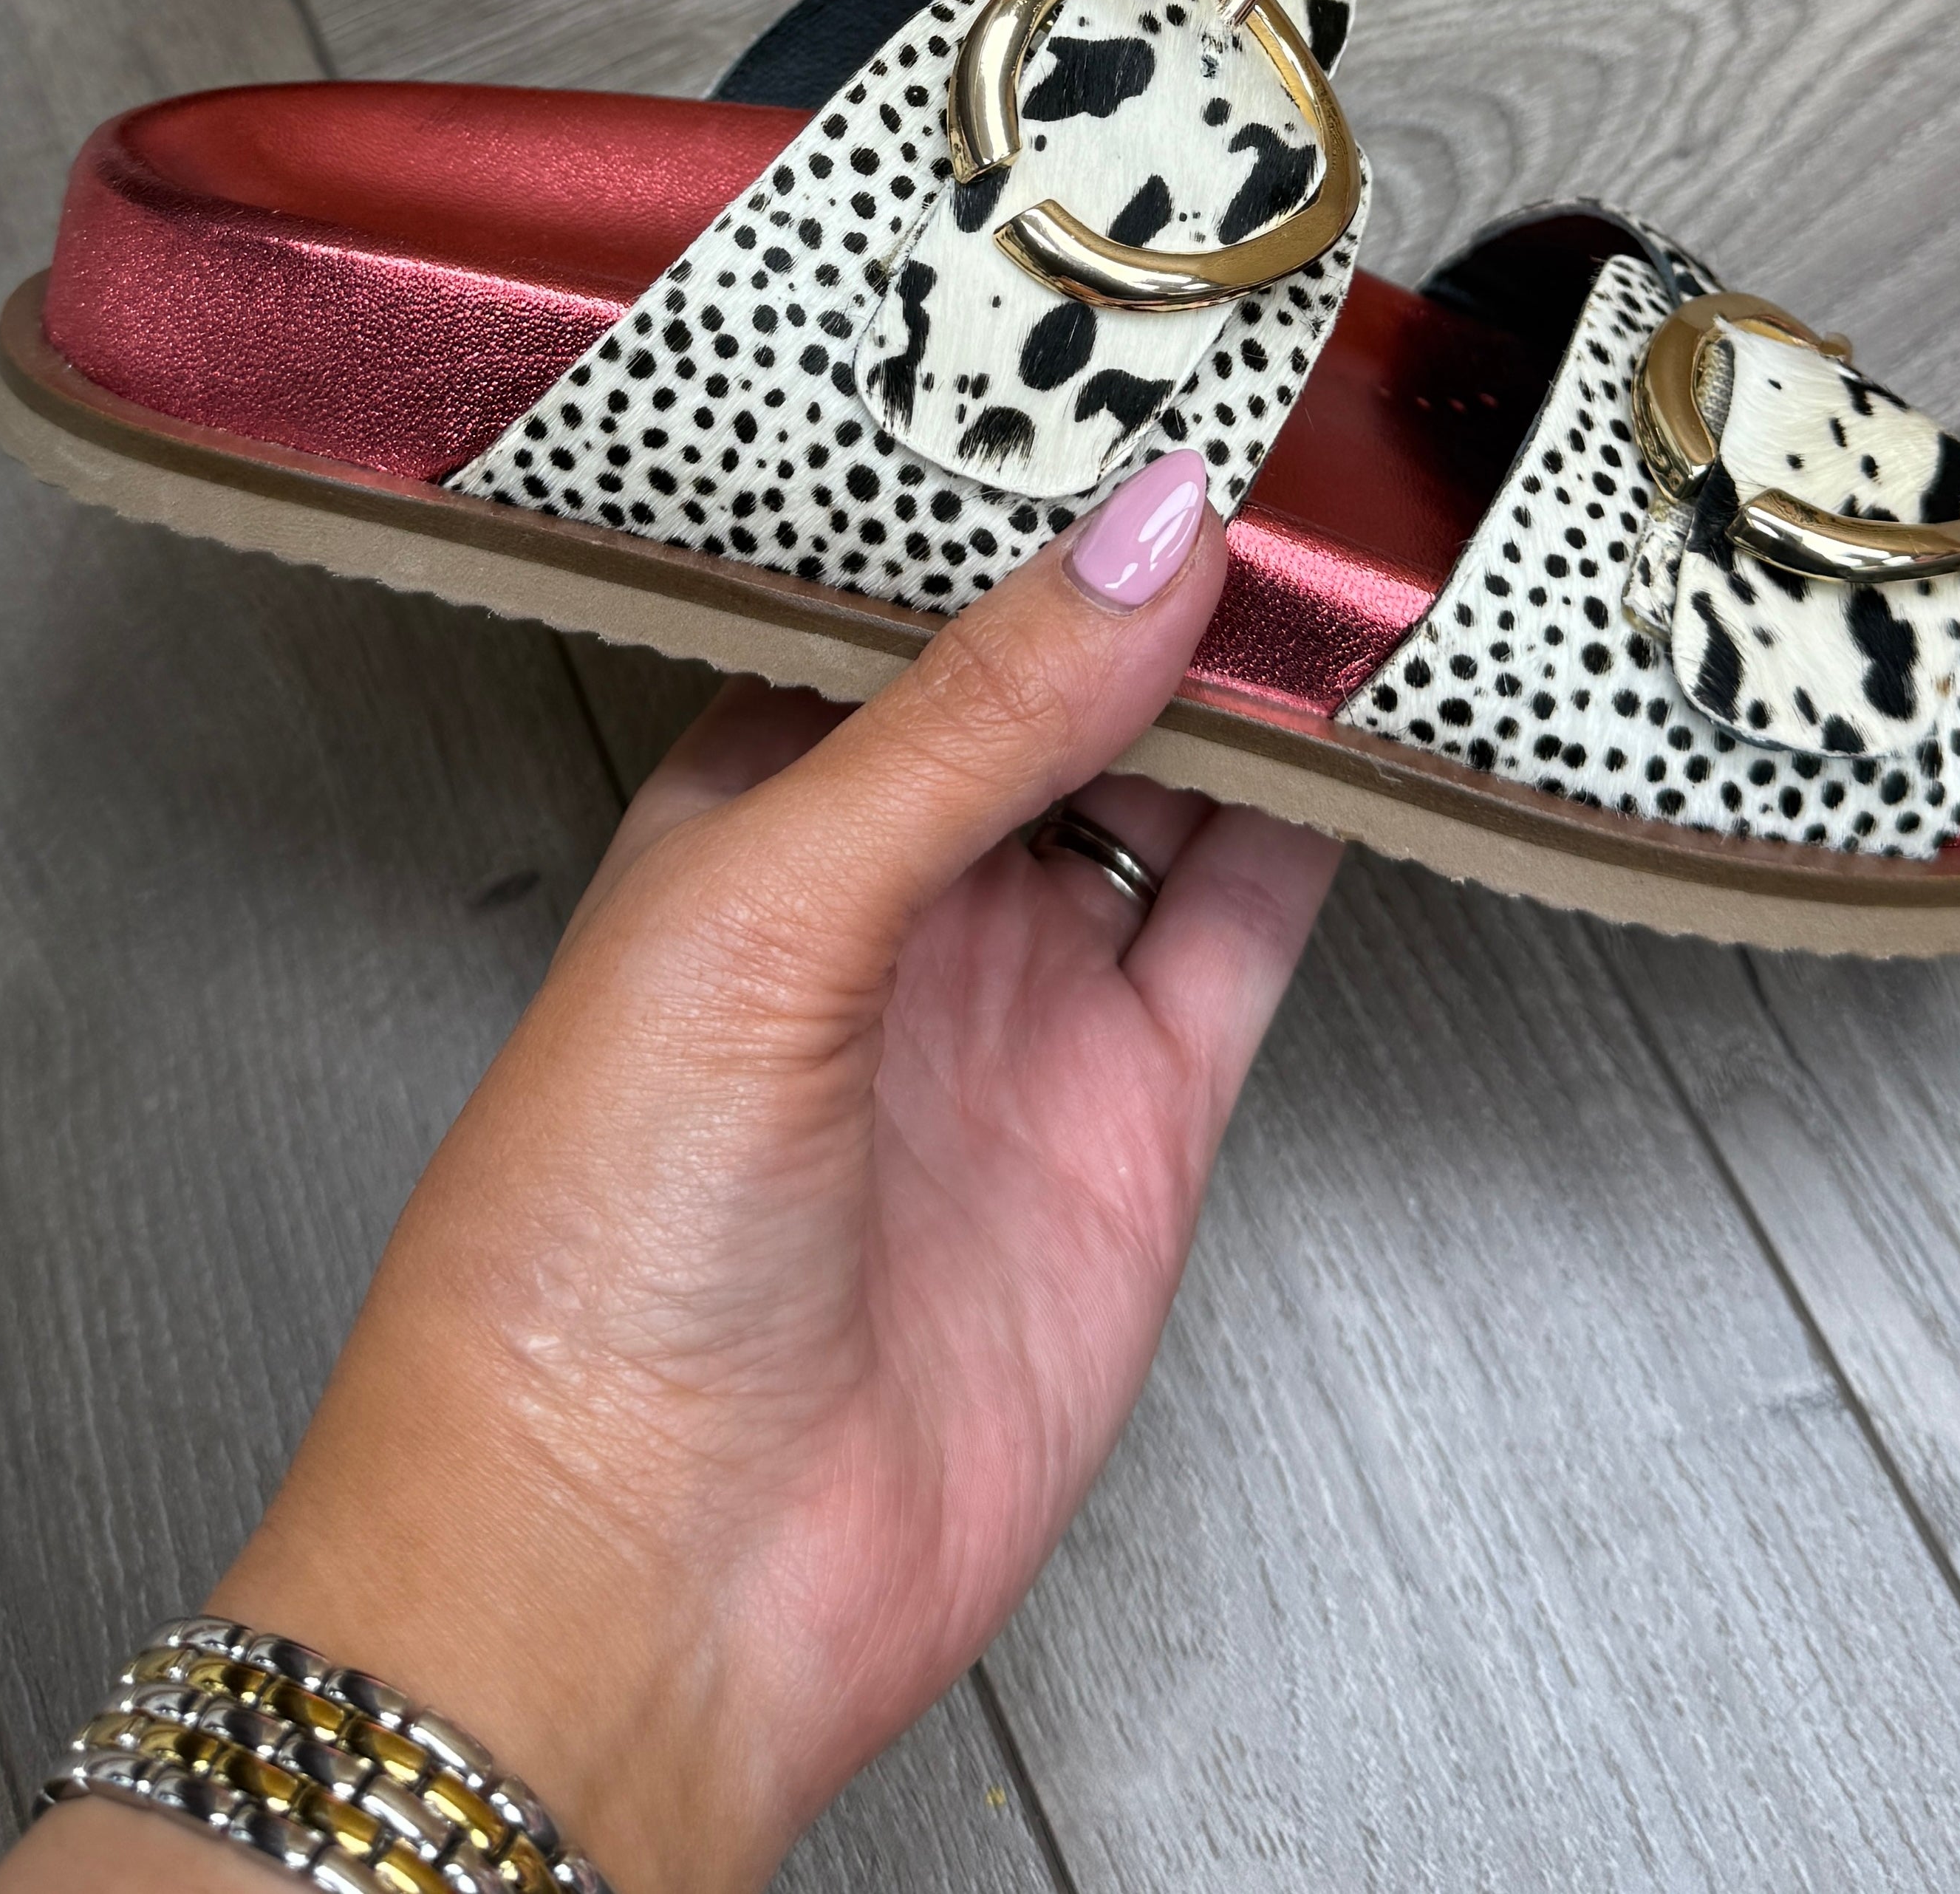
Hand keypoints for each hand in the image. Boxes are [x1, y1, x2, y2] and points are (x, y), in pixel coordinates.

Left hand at [0, 447, 1337, 1893]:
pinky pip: (1245, 932)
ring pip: (1170, 789)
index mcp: (753, 809)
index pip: (908, 605)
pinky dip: (1323, 835)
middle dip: (1154, 572)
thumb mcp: (763, 909)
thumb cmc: (583, 1257)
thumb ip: (967, 717)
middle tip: (1276, 425)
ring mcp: (1018, 1006)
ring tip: (1349, 542)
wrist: (644, 1585)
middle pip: (1058, 686)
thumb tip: (1136, 536)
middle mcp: (892, 896)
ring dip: (1256, 685)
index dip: (1013, 497)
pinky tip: (1376, 734)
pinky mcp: (1129, 1121)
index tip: (1121, 374)